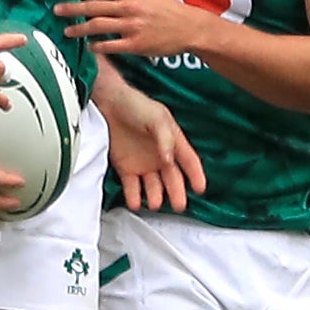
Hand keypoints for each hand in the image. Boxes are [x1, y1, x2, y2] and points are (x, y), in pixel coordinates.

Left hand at [57, 0, 215, 59]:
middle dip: (72, 8)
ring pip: (98, 26)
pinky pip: (111, 45)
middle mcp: (129, 6)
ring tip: (67, 31)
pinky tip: (89, 47)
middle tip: (56, 10)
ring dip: (80, 29)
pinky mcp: (136, 44)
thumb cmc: (166, 8)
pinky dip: (97, 46)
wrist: (189, 27)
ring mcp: (132, 26)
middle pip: (94, 6)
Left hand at [96, 69, 203, 211]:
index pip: (189, 162)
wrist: (109, 104)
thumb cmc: (136, 106)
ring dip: (155, 197)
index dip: (196, 175)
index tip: (200, 189)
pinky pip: (132, 187)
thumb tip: (169, 160)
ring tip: (154, 204)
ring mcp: (144, 164)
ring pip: (154, 187)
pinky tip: (135, 203)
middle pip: (173, 179)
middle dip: (177, 193)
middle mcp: (161, 157)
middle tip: (180, 206)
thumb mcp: (157, 118)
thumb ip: (166, 139)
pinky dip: (134, 197)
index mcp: (173, 143)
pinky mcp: (126, 169)